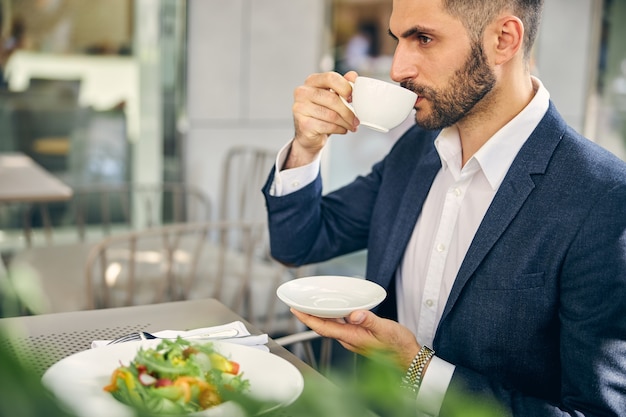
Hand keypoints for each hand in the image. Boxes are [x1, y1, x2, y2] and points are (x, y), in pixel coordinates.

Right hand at [284, 71, 358, 168]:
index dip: (345, 87)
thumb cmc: (320, 113)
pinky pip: (327, 126)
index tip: (352, 98)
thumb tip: (353, 76)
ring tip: (351, 126)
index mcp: (312, 81)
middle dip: (348, 111)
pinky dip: (339, 129)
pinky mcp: (303, 124)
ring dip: (346, 122)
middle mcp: (303, 92)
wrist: (308, 133)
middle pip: (333, 99)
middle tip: (356, 119)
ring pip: (331, 115)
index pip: (331, 78)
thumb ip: (342, 84)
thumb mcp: (331, 96)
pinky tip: (342, 130)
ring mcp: (300, 108)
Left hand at [291, 308, 420, 369]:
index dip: (307, 319)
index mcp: (352, 337)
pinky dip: (333, 317)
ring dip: (319, 317)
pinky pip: (340, 327)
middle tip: (298, 304)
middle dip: (308, 317)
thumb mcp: (385, 329)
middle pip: (323, 327)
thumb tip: (353, 314)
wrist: (408, 358)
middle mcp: (349, 340)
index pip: (323, 327)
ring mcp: (353, 340)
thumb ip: (369, 320)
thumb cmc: (398, 346)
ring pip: (331, 327)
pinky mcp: (358, 338)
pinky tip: (334, 310)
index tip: (295, 310)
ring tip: (311, 305)